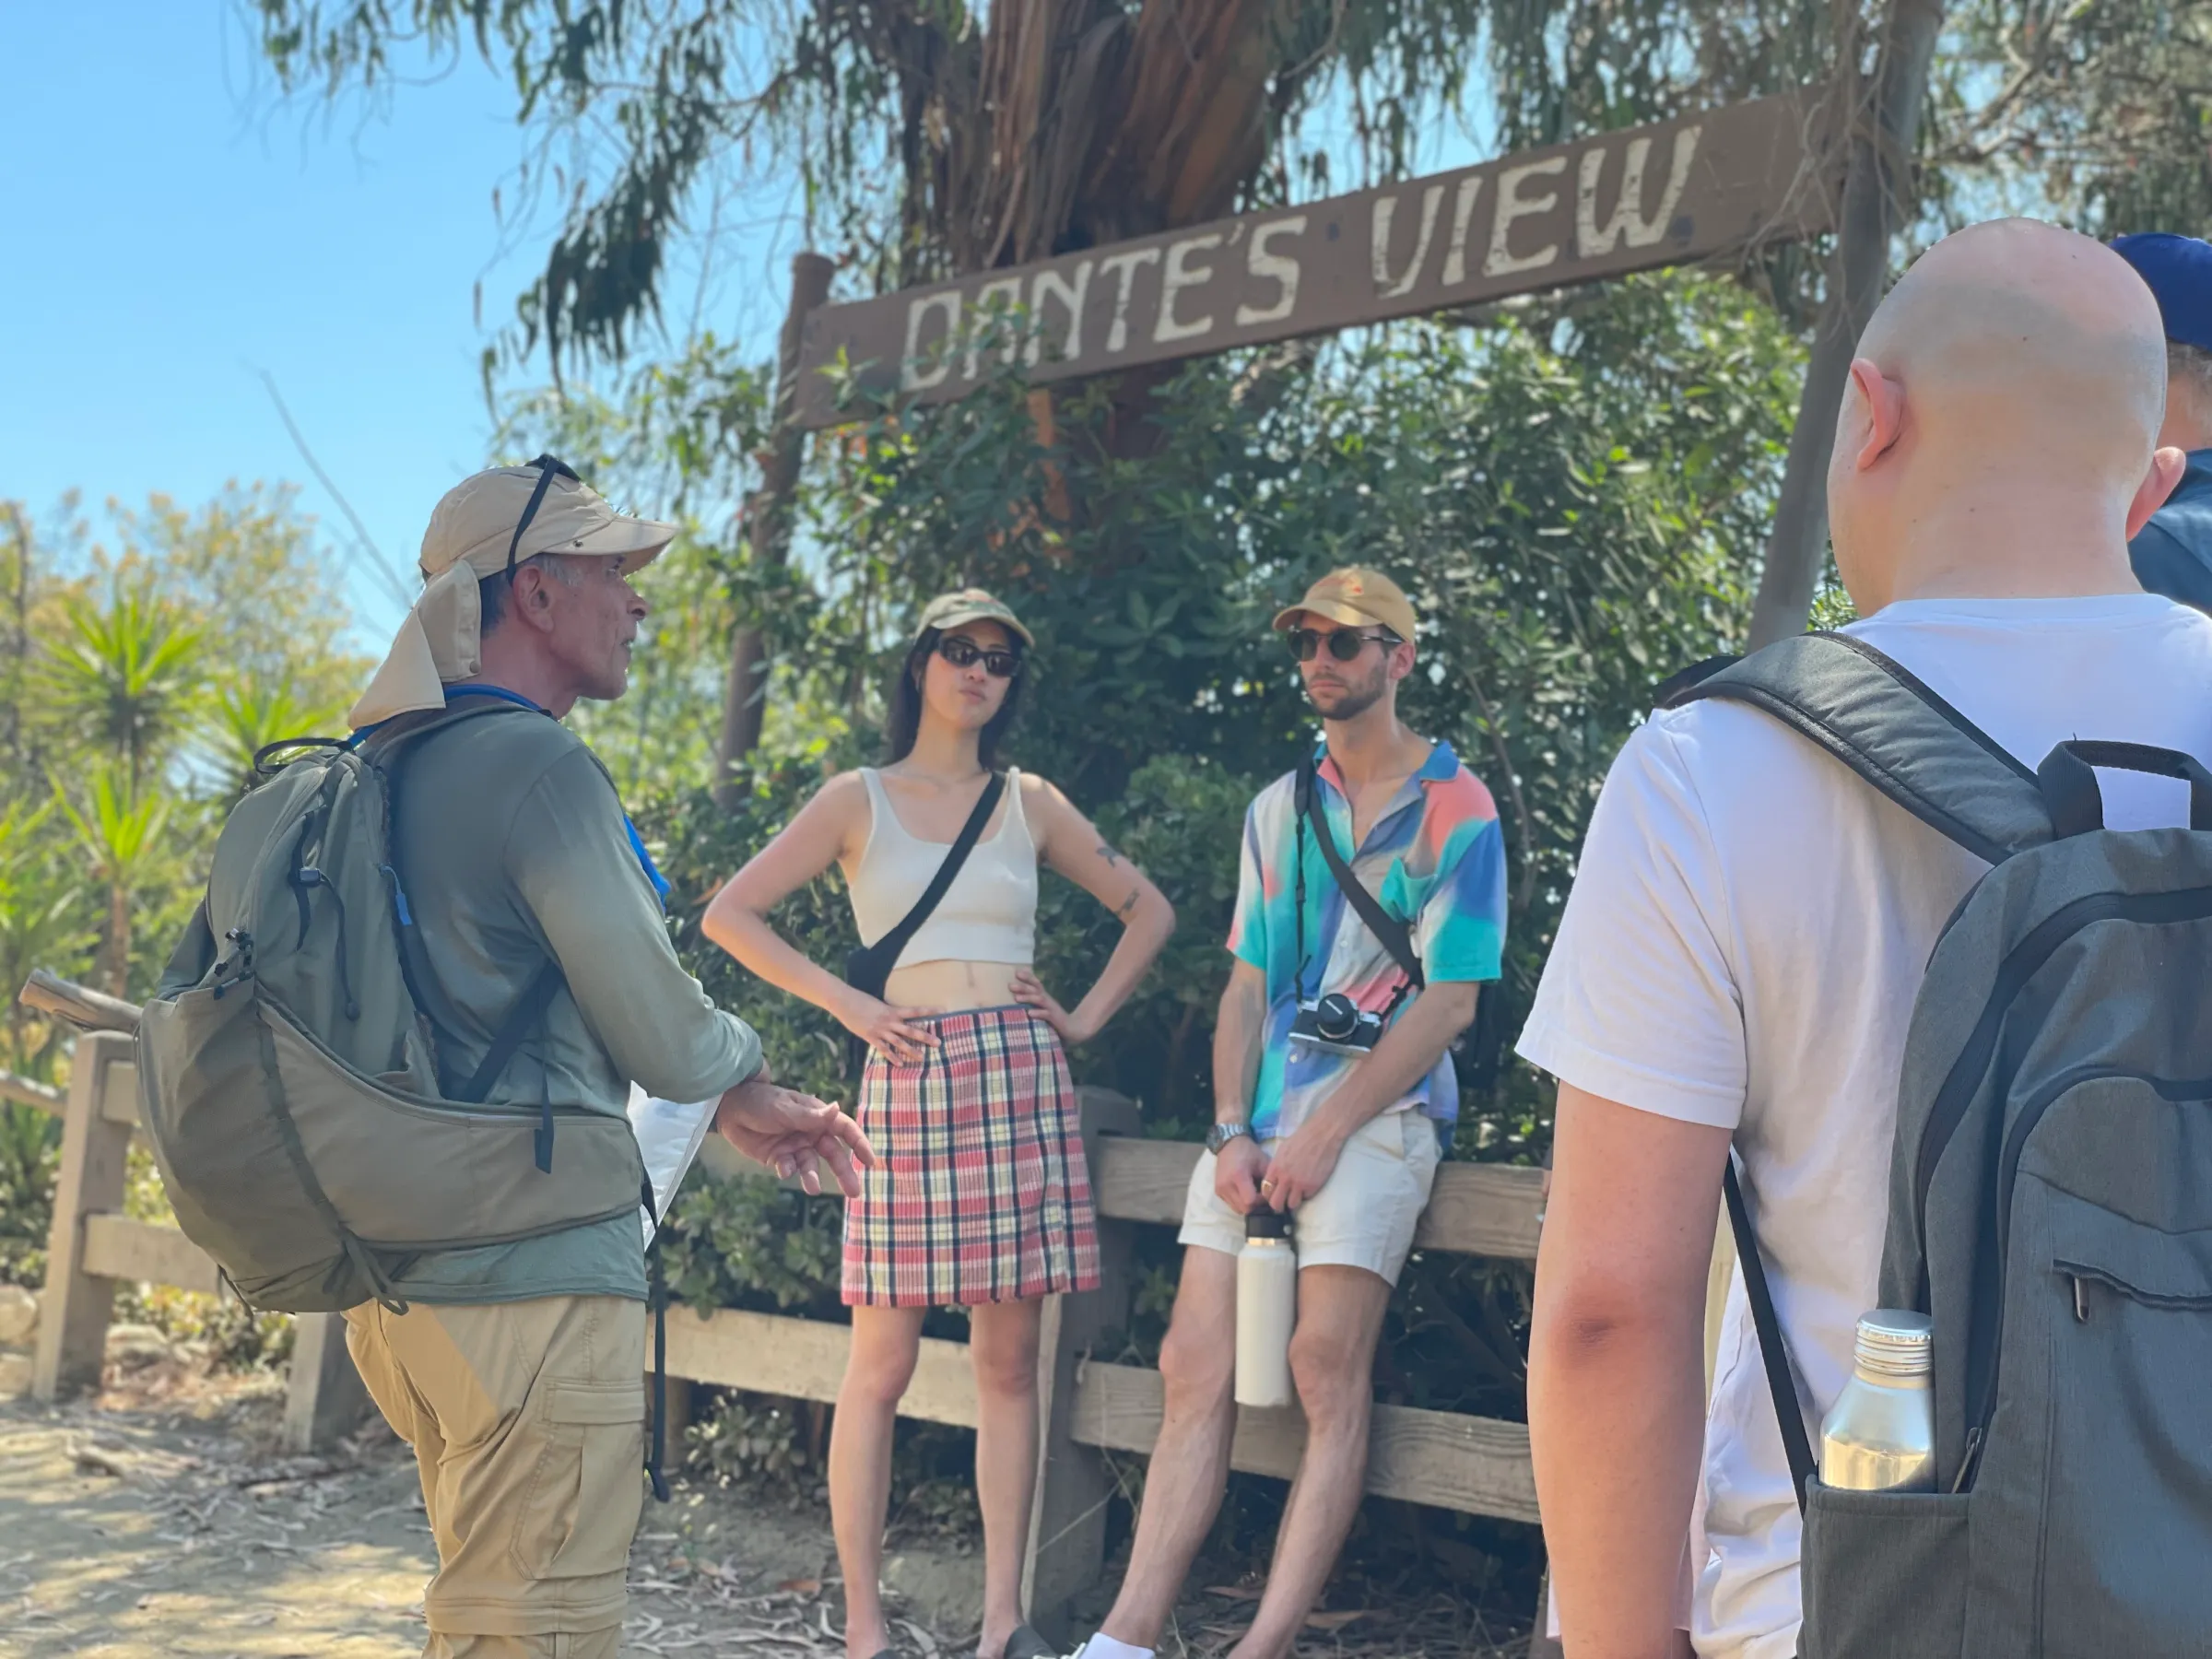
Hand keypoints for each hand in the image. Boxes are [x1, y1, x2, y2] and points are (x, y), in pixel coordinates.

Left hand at [715, 1072, 876, 1197]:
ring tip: (813, 1189)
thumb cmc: (762, 1101)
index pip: (844, 1129)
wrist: (730, 1109)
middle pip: (833, 1154)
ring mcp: (795, 1146)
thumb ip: (810, 1116)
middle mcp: (810, 1133)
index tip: (871, 1162)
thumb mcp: (785, 1108)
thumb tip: (837, 1108)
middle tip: (854, 1192)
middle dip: (844, 1172)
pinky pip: (789, 1168)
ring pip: (811, 1165)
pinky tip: (783, 1169)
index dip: (859, 1144)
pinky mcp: (779, 1158)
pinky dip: (788, 1170)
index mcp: (817, 1116)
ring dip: (812, 1177)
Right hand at [835, 987, 941, 1064]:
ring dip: (911, 1051)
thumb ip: (888, 1011)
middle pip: (911, 1030)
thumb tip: (896, 1016)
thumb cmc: (861, 1000)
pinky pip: (884, 1049)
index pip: (915, 1010)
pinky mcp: (871, 1037)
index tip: (943, 1010)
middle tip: (939, 1043)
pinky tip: (900, 1064)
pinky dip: (892, 1057)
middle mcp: (889, 1021)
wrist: (844, 1002)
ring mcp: (880, 1030)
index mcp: (892, 1010)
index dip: (929, 1010)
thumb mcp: (878, 1004)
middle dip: (925, 1037)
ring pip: (899, 1042)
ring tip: (922, 1058)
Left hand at [1010, 969, 1093, 1044]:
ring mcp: (1052, 1009)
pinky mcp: (1055, 1019)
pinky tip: (1030, 1013)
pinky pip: (1046, 1015)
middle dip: (1023, 987)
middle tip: (1010, 985)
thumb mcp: (1044, 1007)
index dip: (1028, 977)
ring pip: (1040, 1000)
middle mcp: (1048, 1000)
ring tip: (1016, 998)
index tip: (1017, 972)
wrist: (1074, 1028)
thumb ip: (1033, 1001)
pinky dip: (1038, 1013)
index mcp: (1045, 997)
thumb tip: (1017, 995)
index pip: (1036, 984)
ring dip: (1028, 998)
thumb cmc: (1055, 1018)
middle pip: (1035, 990)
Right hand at [1213, 1133, 1268, 1213]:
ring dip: (1247, 1205)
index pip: (1250, 1201)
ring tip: (1252, 1194)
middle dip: (1255, 1205)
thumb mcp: (1262, 1162)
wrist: (1229, 1144)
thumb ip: (1268, 1180)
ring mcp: (1220, 1189)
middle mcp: (1226, 1185)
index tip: (1265, 1193)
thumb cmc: (1248, 1151)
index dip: (1260, 1201)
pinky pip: (1231, 1204)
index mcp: (1238, 1176)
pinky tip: (1244, 1192)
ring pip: (1237, 1209)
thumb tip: (1274, 1195)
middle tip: (1260, 1195)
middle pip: (1244, 1208)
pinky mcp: (1217, 1192)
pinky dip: (1239, 1202)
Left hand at [1262, 1114, 1349, 1212]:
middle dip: (1278, 1206)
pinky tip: (1308, 1186)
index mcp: (1275, 1169)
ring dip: (1293, 1201)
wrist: (1321, 1136)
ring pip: (1292, 1205)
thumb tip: (1274, 1180)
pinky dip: (1306, 1194)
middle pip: (1276, 1204)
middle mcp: (1285, 1179)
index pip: (1266, 1191)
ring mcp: (1300, 1184)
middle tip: (1283, 1203)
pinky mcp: (1313, 1187)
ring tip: (1296, 1195)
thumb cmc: (1301, 1139)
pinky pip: (1306, 1198)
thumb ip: (1276, 1167)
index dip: (1269, 1195)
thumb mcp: (1282, 1151)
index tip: (1274, 1195)